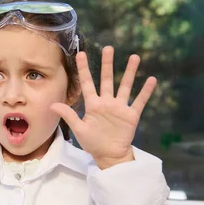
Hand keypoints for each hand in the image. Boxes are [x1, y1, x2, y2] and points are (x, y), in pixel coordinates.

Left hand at [50, 46, 156, 169]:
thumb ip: (68, 115)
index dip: (84, 69)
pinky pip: (139, 101)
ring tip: (134, 57)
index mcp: (93, 105)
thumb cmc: (92, 143)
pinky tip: (152, 79)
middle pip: (107, 79)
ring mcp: (119, 108)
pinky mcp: (131, 115)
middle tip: (109, 48)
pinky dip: (146, 91)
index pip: (87, 83)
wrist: (109, 156)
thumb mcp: (79, 129)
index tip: (81, 54)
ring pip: (125, 86)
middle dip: (108, 64)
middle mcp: (106, 102)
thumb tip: (52, 105)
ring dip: (130, 72)